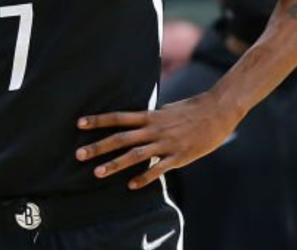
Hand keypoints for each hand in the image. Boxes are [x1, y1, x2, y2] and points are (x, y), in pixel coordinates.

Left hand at [75, 92, 239, 189]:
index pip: (118, 117)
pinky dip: (145, 177)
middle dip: (98, 146)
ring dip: (115, 164)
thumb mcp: (165, 110)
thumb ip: (149, 117)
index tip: (79, 123)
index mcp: (150, 116)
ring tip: (97, 173)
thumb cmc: (191, 110)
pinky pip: (159, 169)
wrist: (218, 111)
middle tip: (78, 154)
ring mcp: (166, 144)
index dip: (98, 120)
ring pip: (136, 155)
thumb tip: (134, 120)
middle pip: (121, 138)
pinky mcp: (179, 156)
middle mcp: (154, 129)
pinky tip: (131, 186)